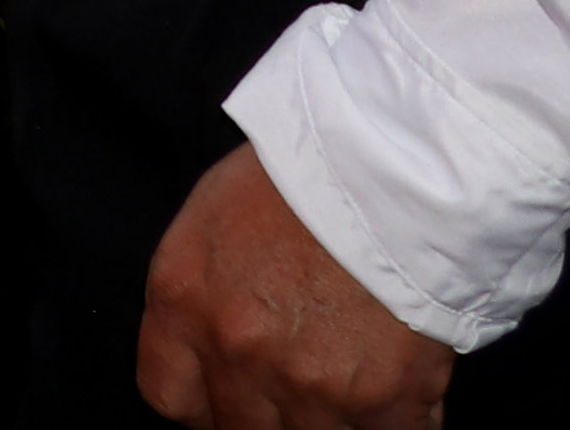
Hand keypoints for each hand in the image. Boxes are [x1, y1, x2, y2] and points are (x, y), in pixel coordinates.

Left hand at [136, 144, 447, 426]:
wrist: (391, 165)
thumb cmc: (299, 177)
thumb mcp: (209, 222)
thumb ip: (202, 297)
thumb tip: (214, 351)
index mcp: (182, 302)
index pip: (169, 398)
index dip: (204, 402)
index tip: (228, 391)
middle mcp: (236, 352)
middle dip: (264, 414)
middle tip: (296, 380)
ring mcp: (309, 385)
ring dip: (331, 420)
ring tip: (351, 380)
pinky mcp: (384, 400)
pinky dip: (397, 423)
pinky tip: (400, 391)